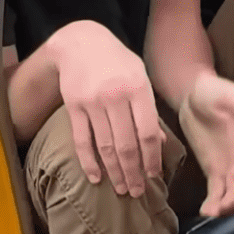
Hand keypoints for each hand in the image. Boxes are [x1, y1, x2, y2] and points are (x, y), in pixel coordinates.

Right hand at [48, 21, 164, 197]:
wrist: (80, 42)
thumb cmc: (117, 62)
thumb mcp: (140, 77)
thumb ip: (149, 109)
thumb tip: (159, 144)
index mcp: (138, 89)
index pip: (148, 133)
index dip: (152, 158)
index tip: (154, 175)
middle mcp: (115, 97)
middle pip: (127, 145)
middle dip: (133, 173)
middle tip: (137, 192)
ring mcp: (92, 103)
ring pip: (106, 147)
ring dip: (114, 172)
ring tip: (122, 189)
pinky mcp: (74, 107)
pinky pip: (82, 141)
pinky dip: (89, 162)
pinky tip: (96, 178)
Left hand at [178, 73, 233, 216]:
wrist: (194, 95)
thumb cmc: (216, 91)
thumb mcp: (229, 94)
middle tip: (230, 202)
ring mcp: (230, 167)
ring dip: (229, 205)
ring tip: (215, 211)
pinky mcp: (214, 172)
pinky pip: (217, 192)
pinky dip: (213, 204)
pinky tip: (205, 211)